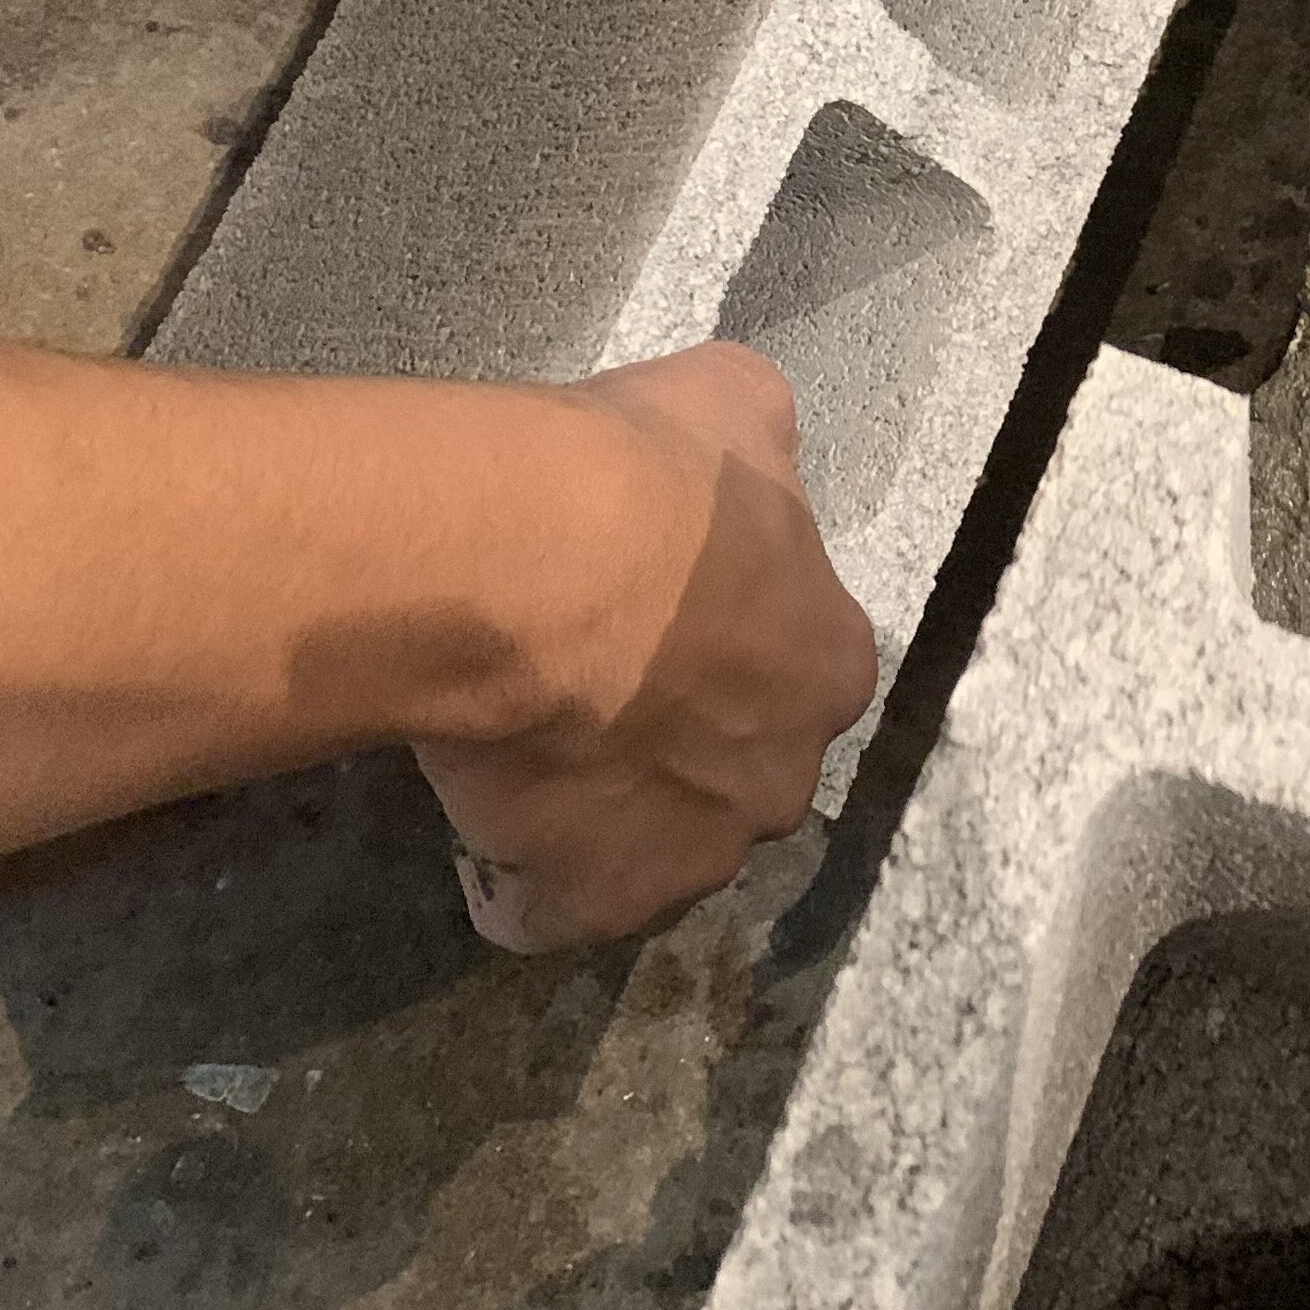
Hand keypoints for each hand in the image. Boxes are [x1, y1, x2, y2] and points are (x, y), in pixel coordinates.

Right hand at [415, 342, 878, 951]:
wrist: (530, 567)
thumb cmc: (641, 474)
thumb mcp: (731, 400)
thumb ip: (756, 444)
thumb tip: (746, 447)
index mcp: (829, 661)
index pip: (790, 665)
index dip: (720, 641)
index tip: (654, 616)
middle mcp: (786, 775)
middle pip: (734, 768)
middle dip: (675, 739)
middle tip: (587, 682)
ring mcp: (698, 852)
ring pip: (656, 845)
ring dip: (603, 815)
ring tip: (524, 756)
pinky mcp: (601, 900)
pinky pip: (555, 909)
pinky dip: (521, 886)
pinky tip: (480, 837)